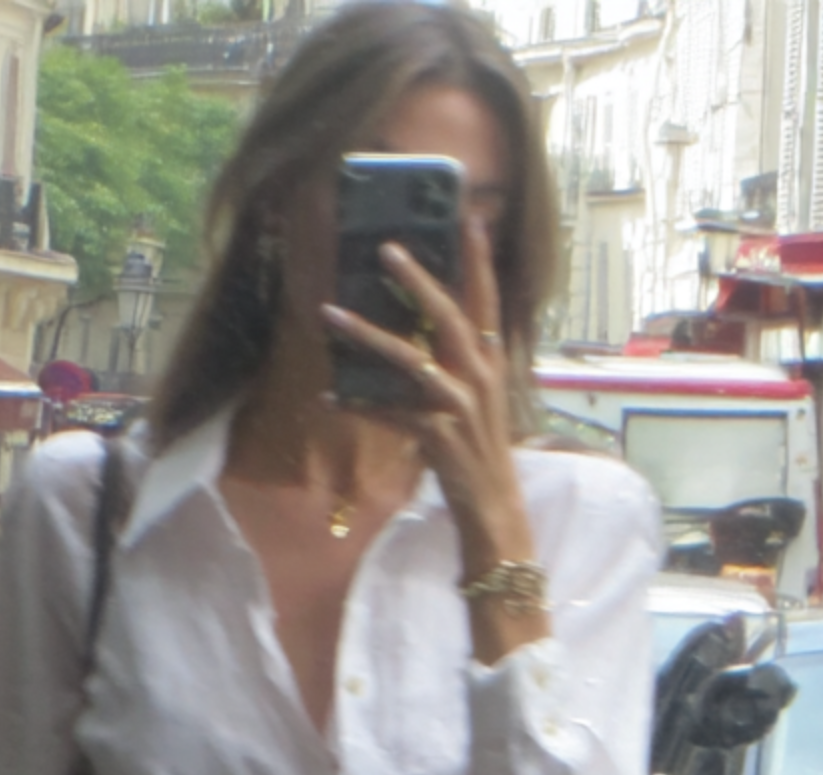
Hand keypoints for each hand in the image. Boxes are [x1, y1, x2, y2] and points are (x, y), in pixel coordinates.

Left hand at [320, 215, 538, 604]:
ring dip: (367, 336)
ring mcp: (460, 407)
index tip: (470, 219)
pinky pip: (390, 414)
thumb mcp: (477, 396)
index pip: (489, 301)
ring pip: (411, 361)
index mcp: (491, 362)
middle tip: (386, 249)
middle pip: (450, 317)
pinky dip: (358, 405)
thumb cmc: (478, 447)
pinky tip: (330, 396)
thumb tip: (420, 329)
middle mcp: (480, 377)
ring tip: (331, 314)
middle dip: (418, 281)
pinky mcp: (438, 437)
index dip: (480, 261)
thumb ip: (458, 360)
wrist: (493, 505)